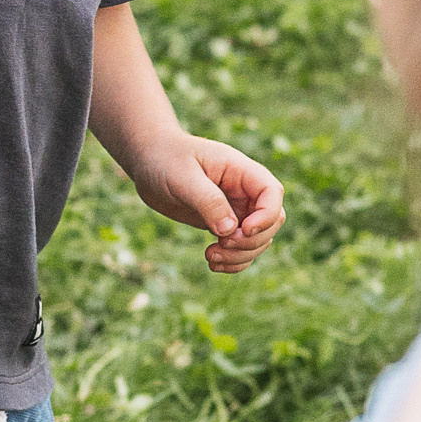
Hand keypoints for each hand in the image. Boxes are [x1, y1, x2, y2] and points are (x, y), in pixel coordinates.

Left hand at [130, 135, 283, 272]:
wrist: (148, 160)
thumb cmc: (165, 158)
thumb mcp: (182, 176)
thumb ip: (208, 200)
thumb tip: (230, 230)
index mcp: (240, 171)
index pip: (273, 193)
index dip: (266, 216)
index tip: (242, 230)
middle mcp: (243, 191)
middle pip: (271, 221)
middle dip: (252, 241)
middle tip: (221, 246)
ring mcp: (235, 209)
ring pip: (258, 240)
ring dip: (240, 256)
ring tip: (210, 257)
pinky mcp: (221, 224)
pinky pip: (240, 248)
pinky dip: (232, 262)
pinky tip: (211, 263)